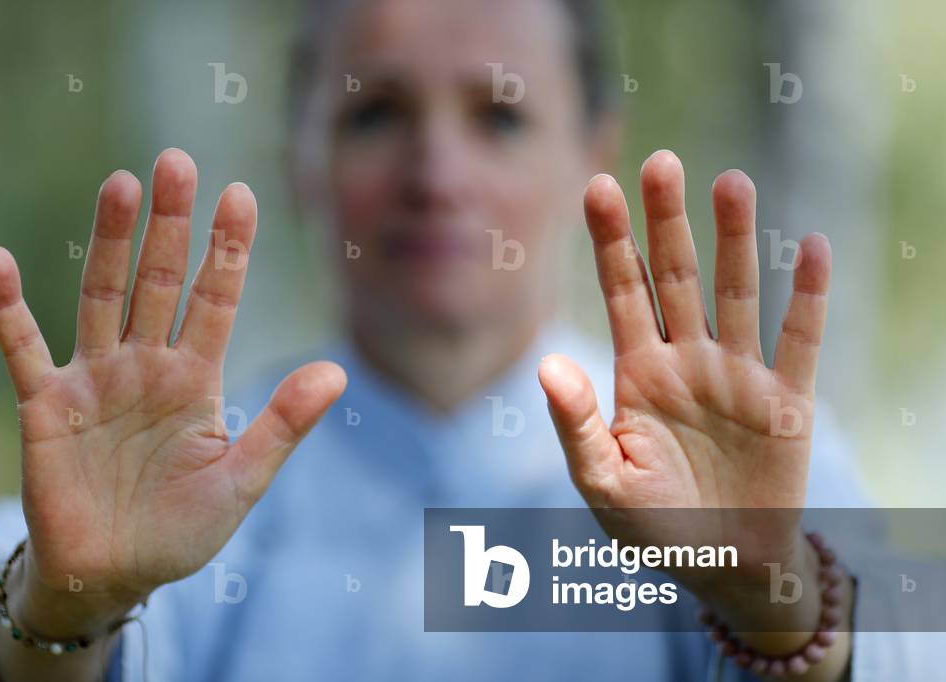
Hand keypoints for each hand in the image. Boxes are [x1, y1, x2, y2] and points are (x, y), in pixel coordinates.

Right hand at [0, 149, 345, 626]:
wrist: (114, 576)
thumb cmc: (182, 530)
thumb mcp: (241, 480)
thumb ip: (283, 425)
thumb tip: (337, 371)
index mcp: (197, 378)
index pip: (216, 299)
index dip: (228, 249)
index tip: (241, 194)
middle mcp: (147, 365)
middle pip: (160, 281)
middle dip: (170, 225)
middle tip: (177, 163)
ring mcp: (95, 379)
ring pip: (103, 296)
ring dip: (109, 243)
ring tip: (121, 185)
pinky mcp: (47, 405)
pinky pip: (24, 348)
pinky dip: (9, 308)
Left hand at [538, 150, 829, 593]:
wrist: (721, 566)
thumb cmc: (653, 527)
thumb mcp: (602, 481)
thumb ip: (576, 423)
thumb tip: (547, 363)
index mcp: (637, 374)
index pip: (621, 292)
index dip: (610, 241)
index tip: (598, 186)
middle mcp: (686, 360)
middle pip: (675, 276)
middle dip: (668, 222)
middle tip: (662, 162)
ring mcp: (737, 375)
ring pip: (735, 293)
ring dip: (735, 240)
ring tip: (730, 182)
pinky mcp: (787, 402)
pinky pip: (800, 341)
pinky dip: (808, 298)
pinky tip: (812, 248)